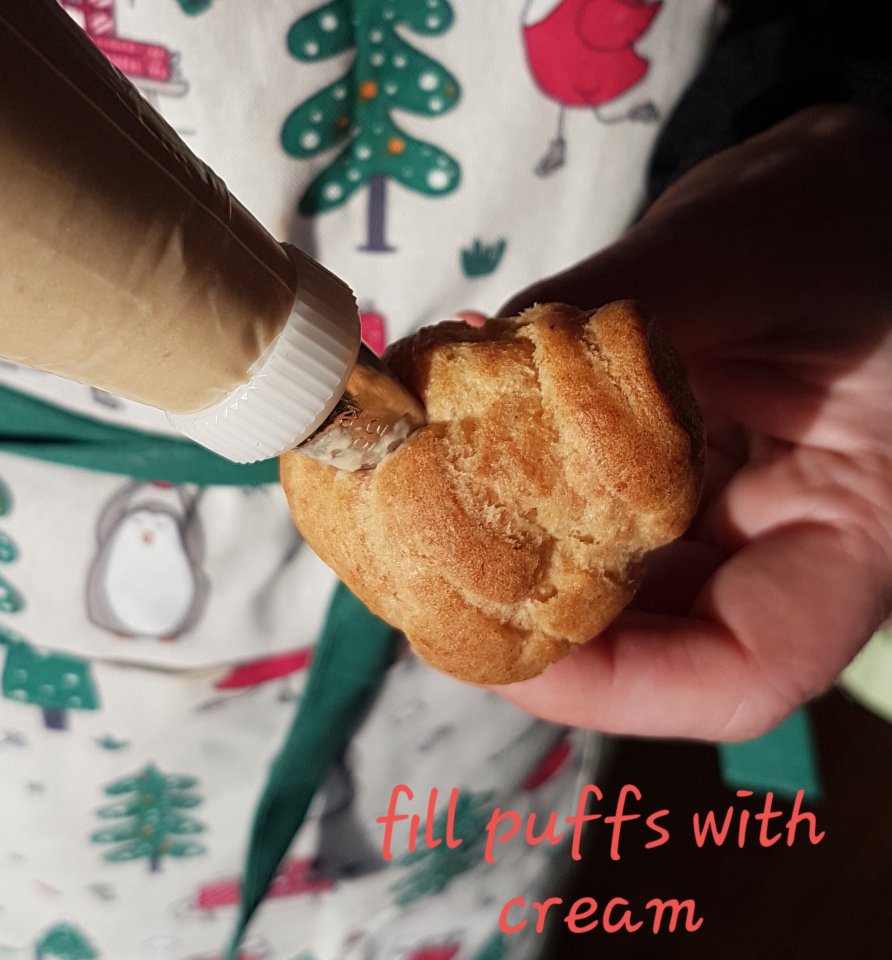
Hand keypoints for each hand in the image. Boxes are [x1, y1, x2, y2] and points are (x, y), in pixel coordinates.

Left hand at [480, 106, 891, 740]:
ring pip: (618, 583)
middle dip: (537, 619)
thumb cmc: (849, 212)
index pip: (744, 669)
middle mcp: (789, 545)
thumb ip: (618, 308)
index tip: (491, 637)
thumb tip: (475, 359)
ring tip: (432, 512)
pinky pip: (600, 511)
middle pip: (658, 642)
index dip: (612, 684)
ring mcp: (729, 512)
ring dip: (520, 556)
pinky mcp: (681, 473)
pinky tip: (472, 450)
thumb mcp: (752, 250)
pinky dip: (531, 491)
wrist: (861, 186)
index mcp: (856, 528)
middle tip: (426, 568)